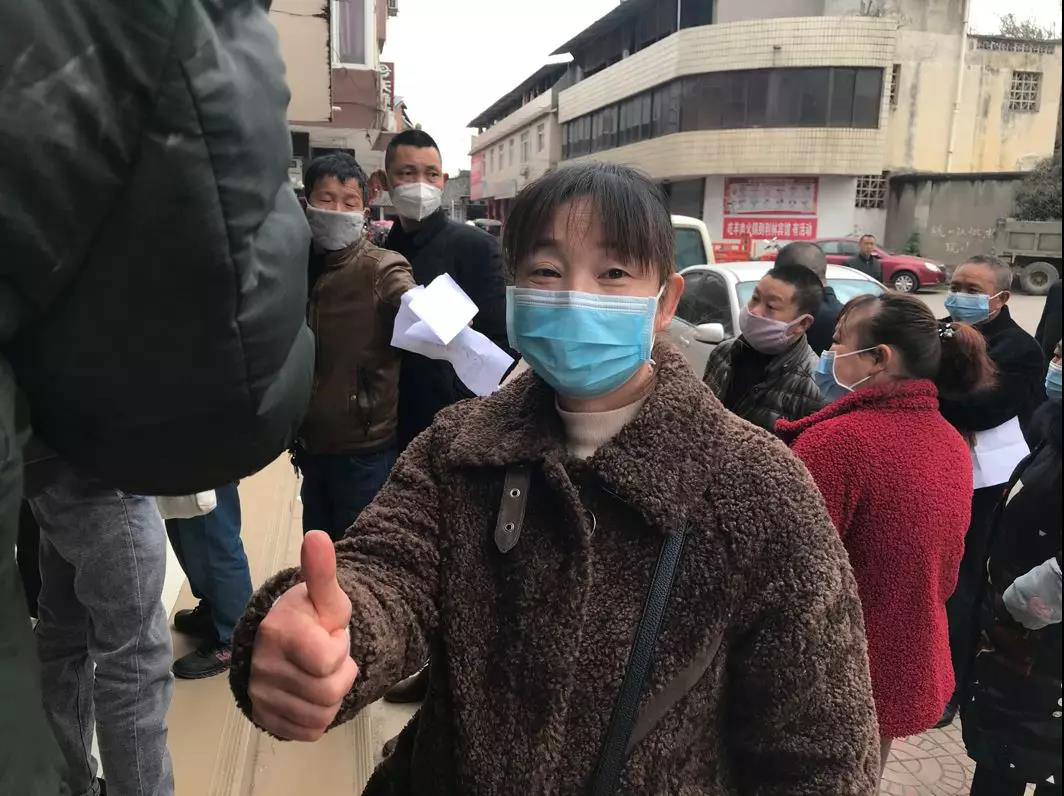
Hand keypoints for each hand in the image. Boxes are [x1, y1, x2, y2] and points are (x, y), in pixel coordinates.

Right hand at [249, 531, 357, 740]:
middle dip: (339, 674)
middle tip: (326, 656)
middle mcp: (262, 666)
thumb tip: (317, 536)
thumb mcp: (325, 596)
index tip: (329, 636)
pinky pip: (308, 732)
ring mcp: (260, 694)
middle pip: (329, 693)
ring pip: (320, 716)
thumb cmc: (310, 617)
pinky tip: (312, 693)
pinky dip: (319, 717)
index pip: (329, 662)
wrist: (285, 641)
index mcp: (278, 632)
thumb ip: (322, 571)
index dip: (339, 650)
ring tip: (320, 673)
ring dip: (331, 696)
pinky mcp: (264, 717)